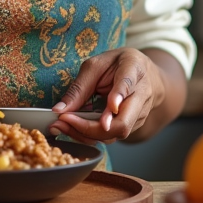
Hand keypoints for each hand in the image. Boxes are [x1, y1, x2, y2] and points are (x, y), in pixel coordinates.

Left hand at [48, 48, 165, 143]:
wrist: (143, 74)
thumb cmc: (116, 65)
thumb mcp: (95, 65)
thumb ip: (80, 86)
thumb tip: (59, 110)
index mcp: (133, 70)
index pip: (127, 84)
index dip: (119, 96)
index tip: (110, 106)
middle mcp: (141, 96)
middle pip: (122, 123)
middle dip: (90, 128)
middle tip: (64, 121)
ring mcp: (139, 115)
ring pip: (115, 134)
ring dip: (85, 134)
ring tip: (61, 125)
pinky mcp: (133, 127)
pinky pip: (111, 136)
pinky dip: (89, 135)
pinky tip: (72, 127)